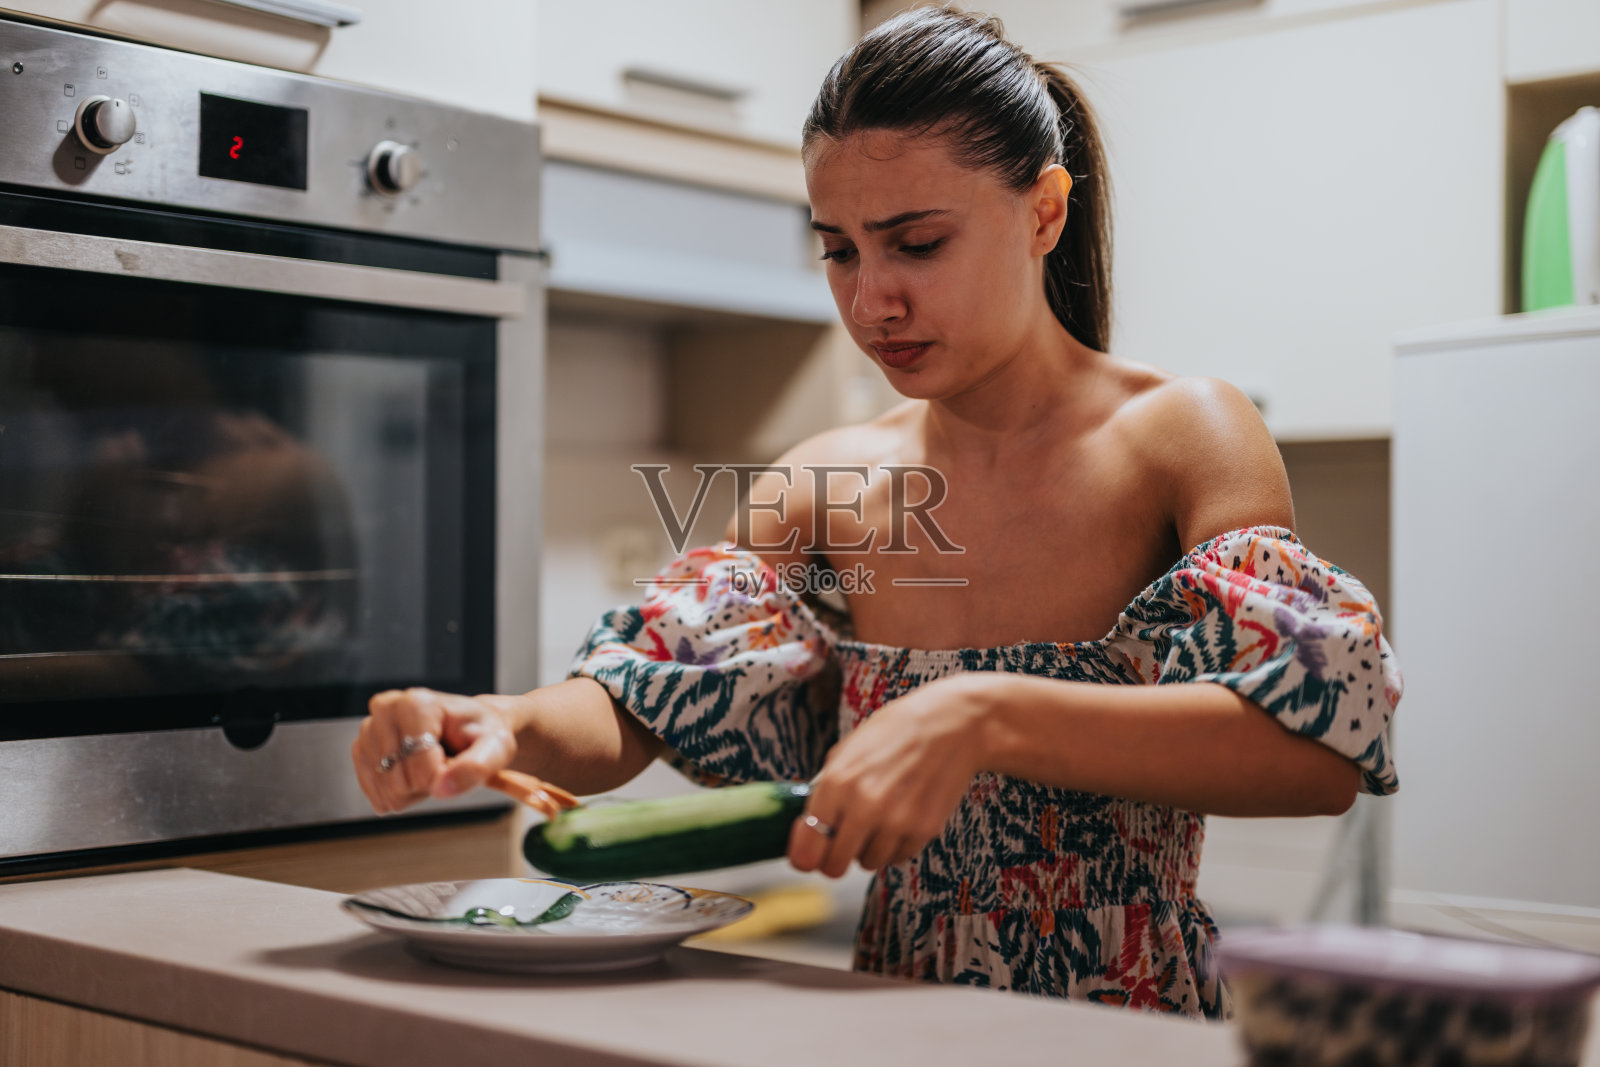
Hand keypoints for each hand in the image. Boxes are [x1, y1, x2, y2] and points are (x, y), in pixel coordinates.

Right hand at [351, 687, 519, 812]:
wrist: (471, 730)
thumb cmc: (484, 736)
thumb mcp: (497, 748)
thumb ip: (476, 768)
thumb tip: (440, 789)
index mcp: (417, 703)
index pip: (419, 768)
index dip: (443, 777)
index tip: (457, 760)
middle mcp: (386, 708)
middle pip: (398, 781)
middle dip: (427, 784)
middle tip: (445, 764)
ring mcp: (369, 728)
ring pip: (386, 790)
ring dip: (414, 791)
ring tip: (431, 767)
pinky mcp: (361, 749)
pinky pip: (375, 793)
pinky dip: (399, 795)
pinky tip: (415, 777)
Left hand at [788, 673, 991, 877]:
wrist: (952, 726)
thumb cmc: (897, 732)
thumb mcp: (848, 750)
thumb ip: (826, 789)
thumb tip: (809, 826)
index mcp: (837, 782)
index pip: (807, 846)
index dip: (804, 855)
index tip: (807, 856)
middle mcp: (864, 807)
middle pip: (834, 866)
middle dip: (834, 858)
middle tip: (841, 844)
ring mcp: (896, 822)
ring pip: (868, 864)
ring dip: (868, 849)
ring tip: (878, 821)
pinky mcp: (924, 830)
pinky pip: (897, 857)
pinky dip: (895, 845)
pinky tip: (901, 818)